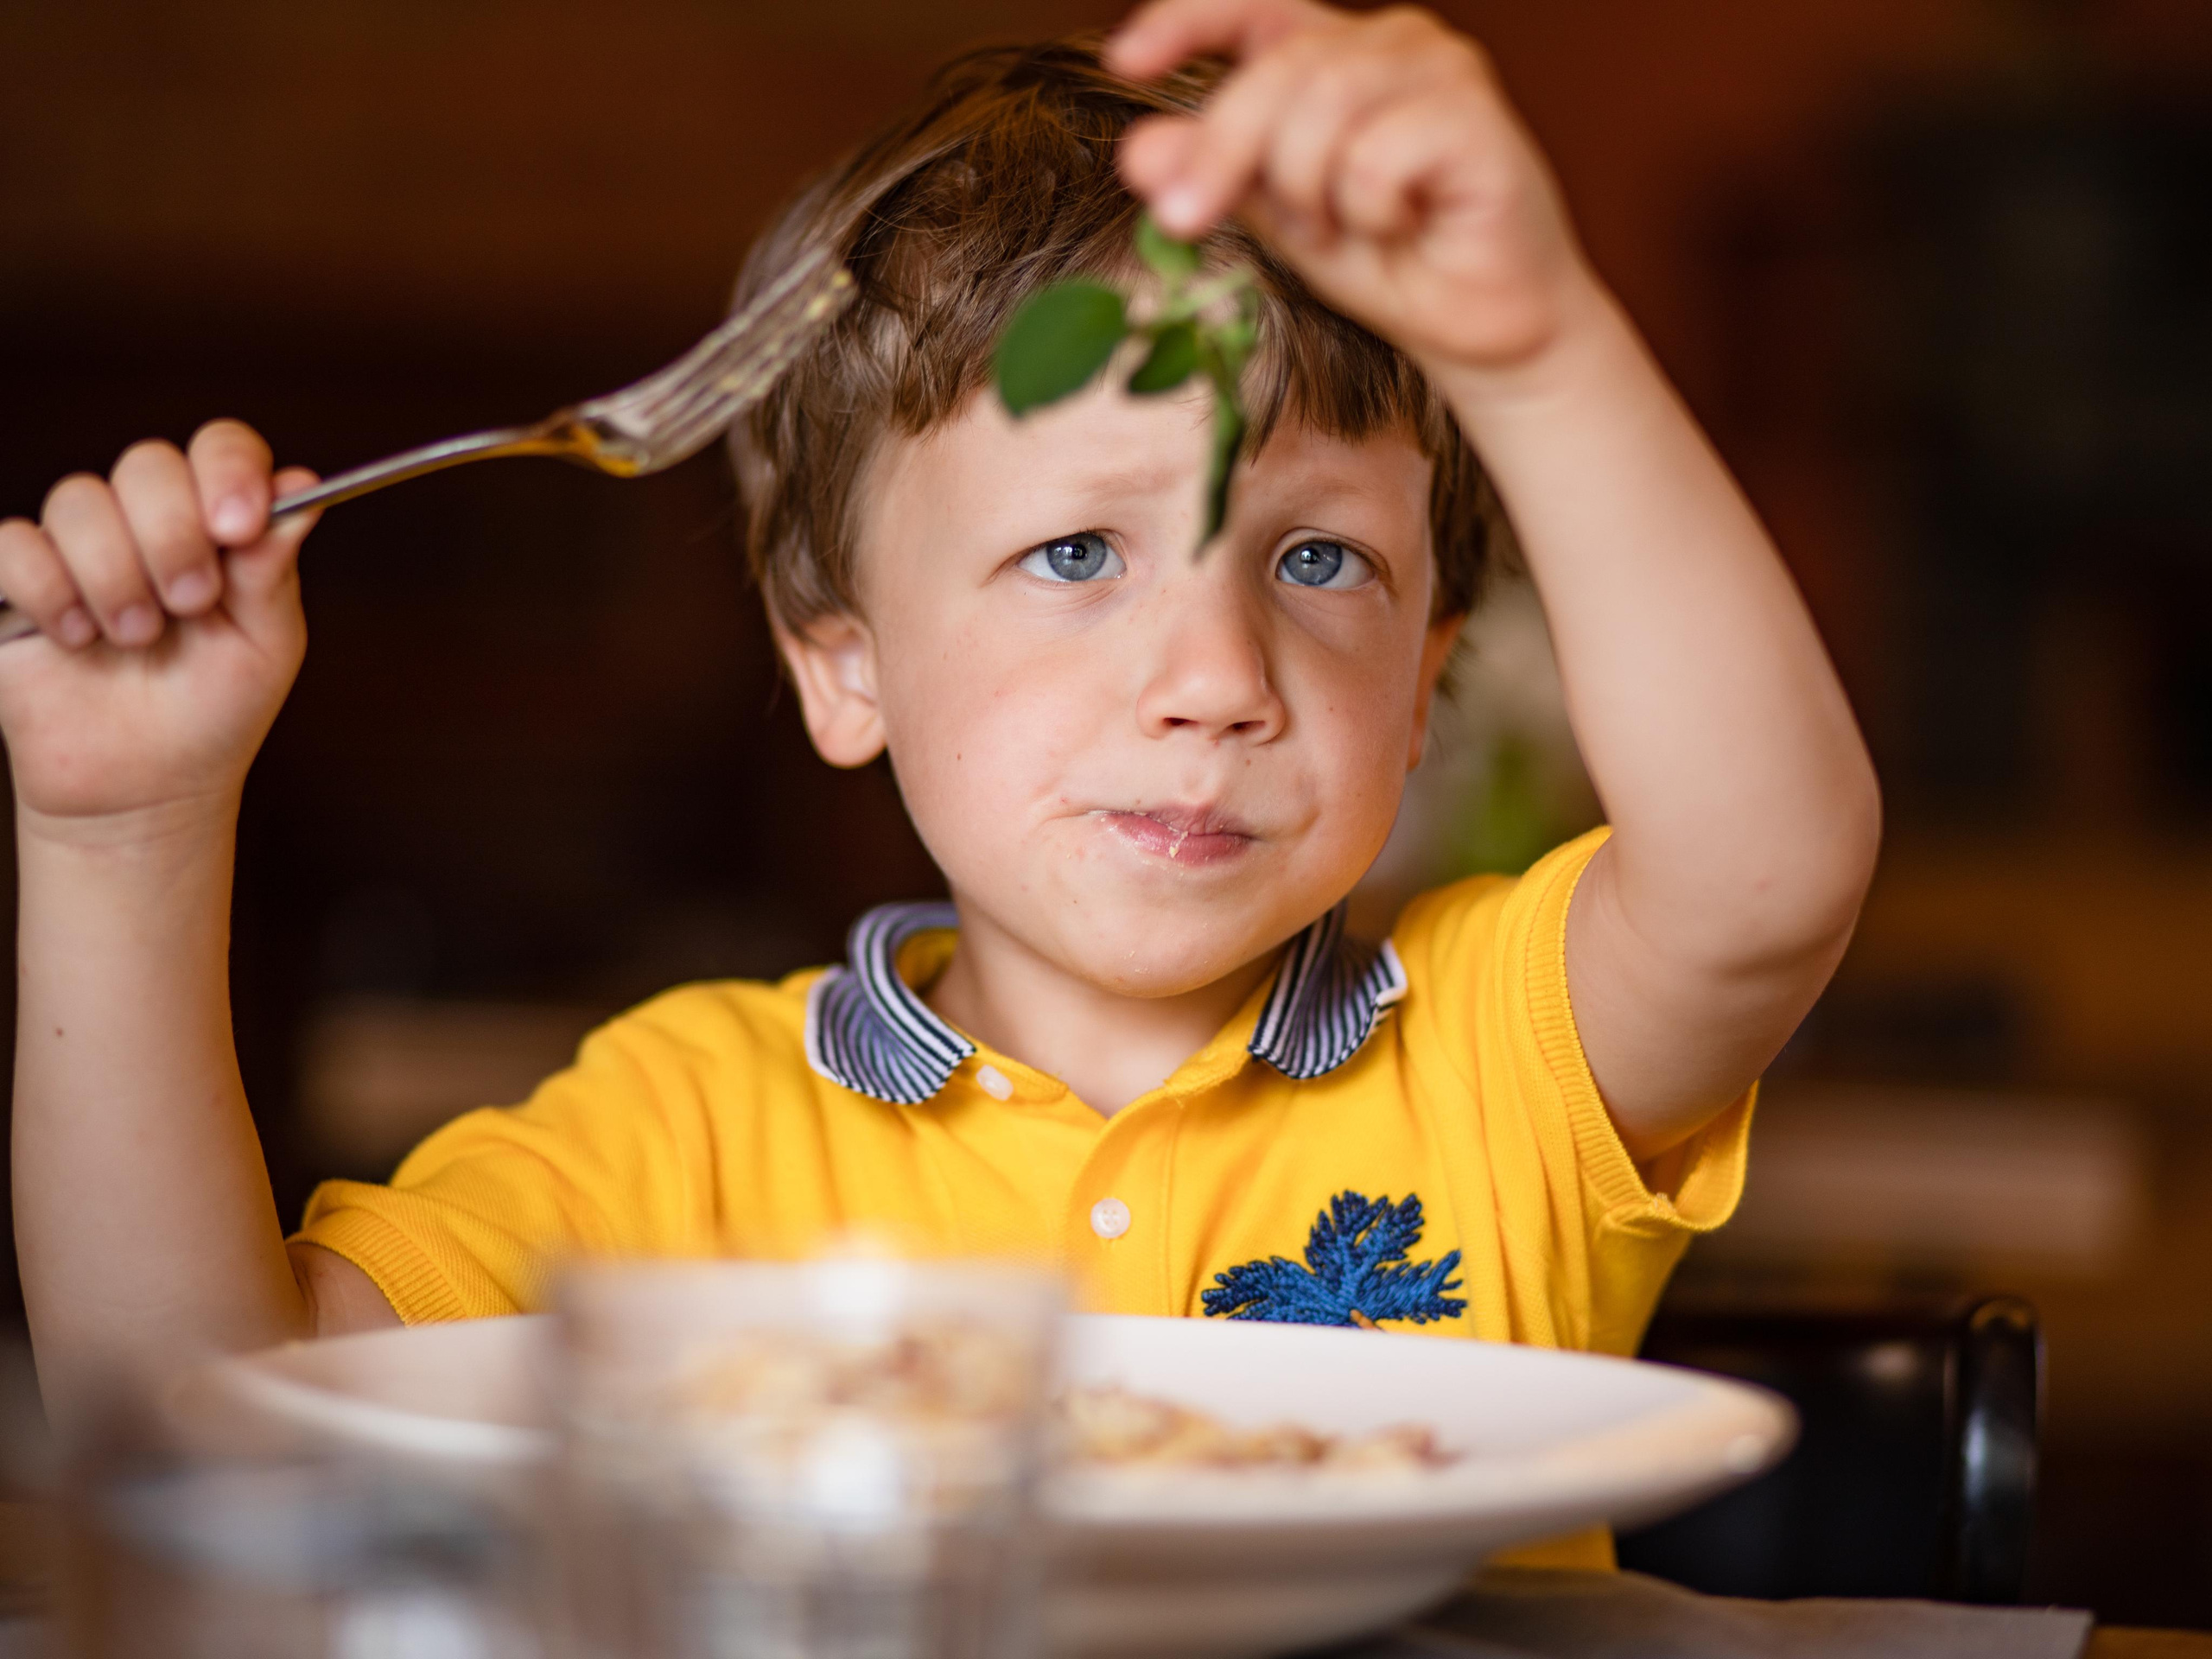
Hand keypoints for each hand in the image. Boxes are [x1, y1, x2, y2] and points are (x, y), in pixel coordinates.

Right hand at [0, 420, 316, 836]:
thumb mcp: (265, 645)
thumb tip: (303, 488)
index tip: (238, 525)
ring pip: (80, 500)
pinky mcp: (17, 581)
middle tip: (189, 604)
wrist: (145, 786)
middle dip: (173, 536)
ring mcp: (81, 546)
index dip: (228, 470)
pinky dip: (50, 591)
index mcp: (219, 527)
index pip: (222, 449)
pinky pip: (16, 544)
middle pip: (147, 463)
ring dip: (115, 576)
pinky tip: (78, 638)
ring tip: (135, 638)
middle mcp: (150, 523)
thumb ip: (273, 567)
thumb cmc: (213, 714)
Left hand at [1108, 0, 1594, 378]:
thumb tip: (1137, 151)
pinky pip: (1377, 155)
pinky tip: (1407, 225)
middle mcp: (1390, 41)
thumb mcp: (1277, 218)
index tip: (1123, 61)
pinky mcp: (1475, 113)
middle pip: (1275, 68)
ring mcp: (1441, 67)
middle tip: (1182, 221)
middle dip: (1222, 149)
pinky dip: (1371, 211)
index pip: (1252, 7)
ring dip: (1309, 193)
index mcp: (1335, 51)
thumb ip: (1216, 175)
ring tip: (1345, 231)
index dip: (1186, 21)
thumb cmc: (1387, 263)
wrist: (1479, 331)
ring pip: (1323, 108)